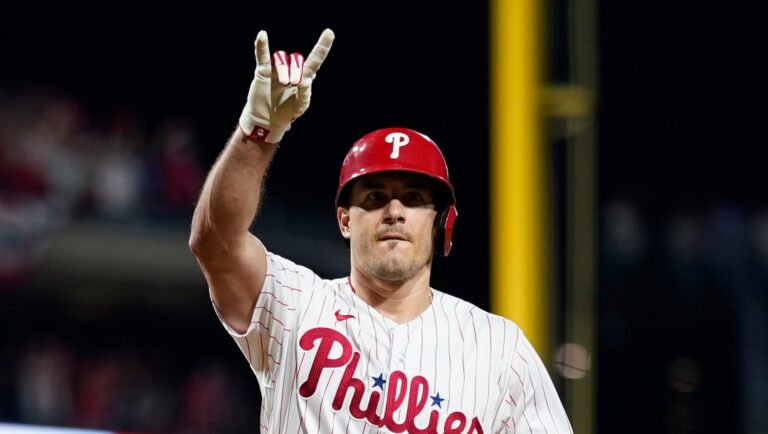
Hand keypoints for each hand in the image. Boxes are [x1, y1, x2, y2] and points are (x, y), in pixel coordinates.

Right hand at [239, 28, 334, 142]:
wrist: (267, 119)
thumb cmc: (287, 112)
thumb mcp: (300, 106)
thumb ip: (305, 94)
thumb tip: (304, 81)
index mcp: (305, 76)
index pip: (315, 59)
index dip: (322, 46)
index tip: (329, 33)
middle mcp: (292, 69)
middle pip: (297, 59)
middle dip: (296, 71)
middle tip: (292, 84)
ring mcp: (277, 68)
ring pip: (282, 58)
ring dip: (284, 69)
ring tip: (283, 83)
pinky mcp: (263, 70)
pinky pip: (262, 55)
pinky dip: (262, 45)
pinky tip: (262, 35)